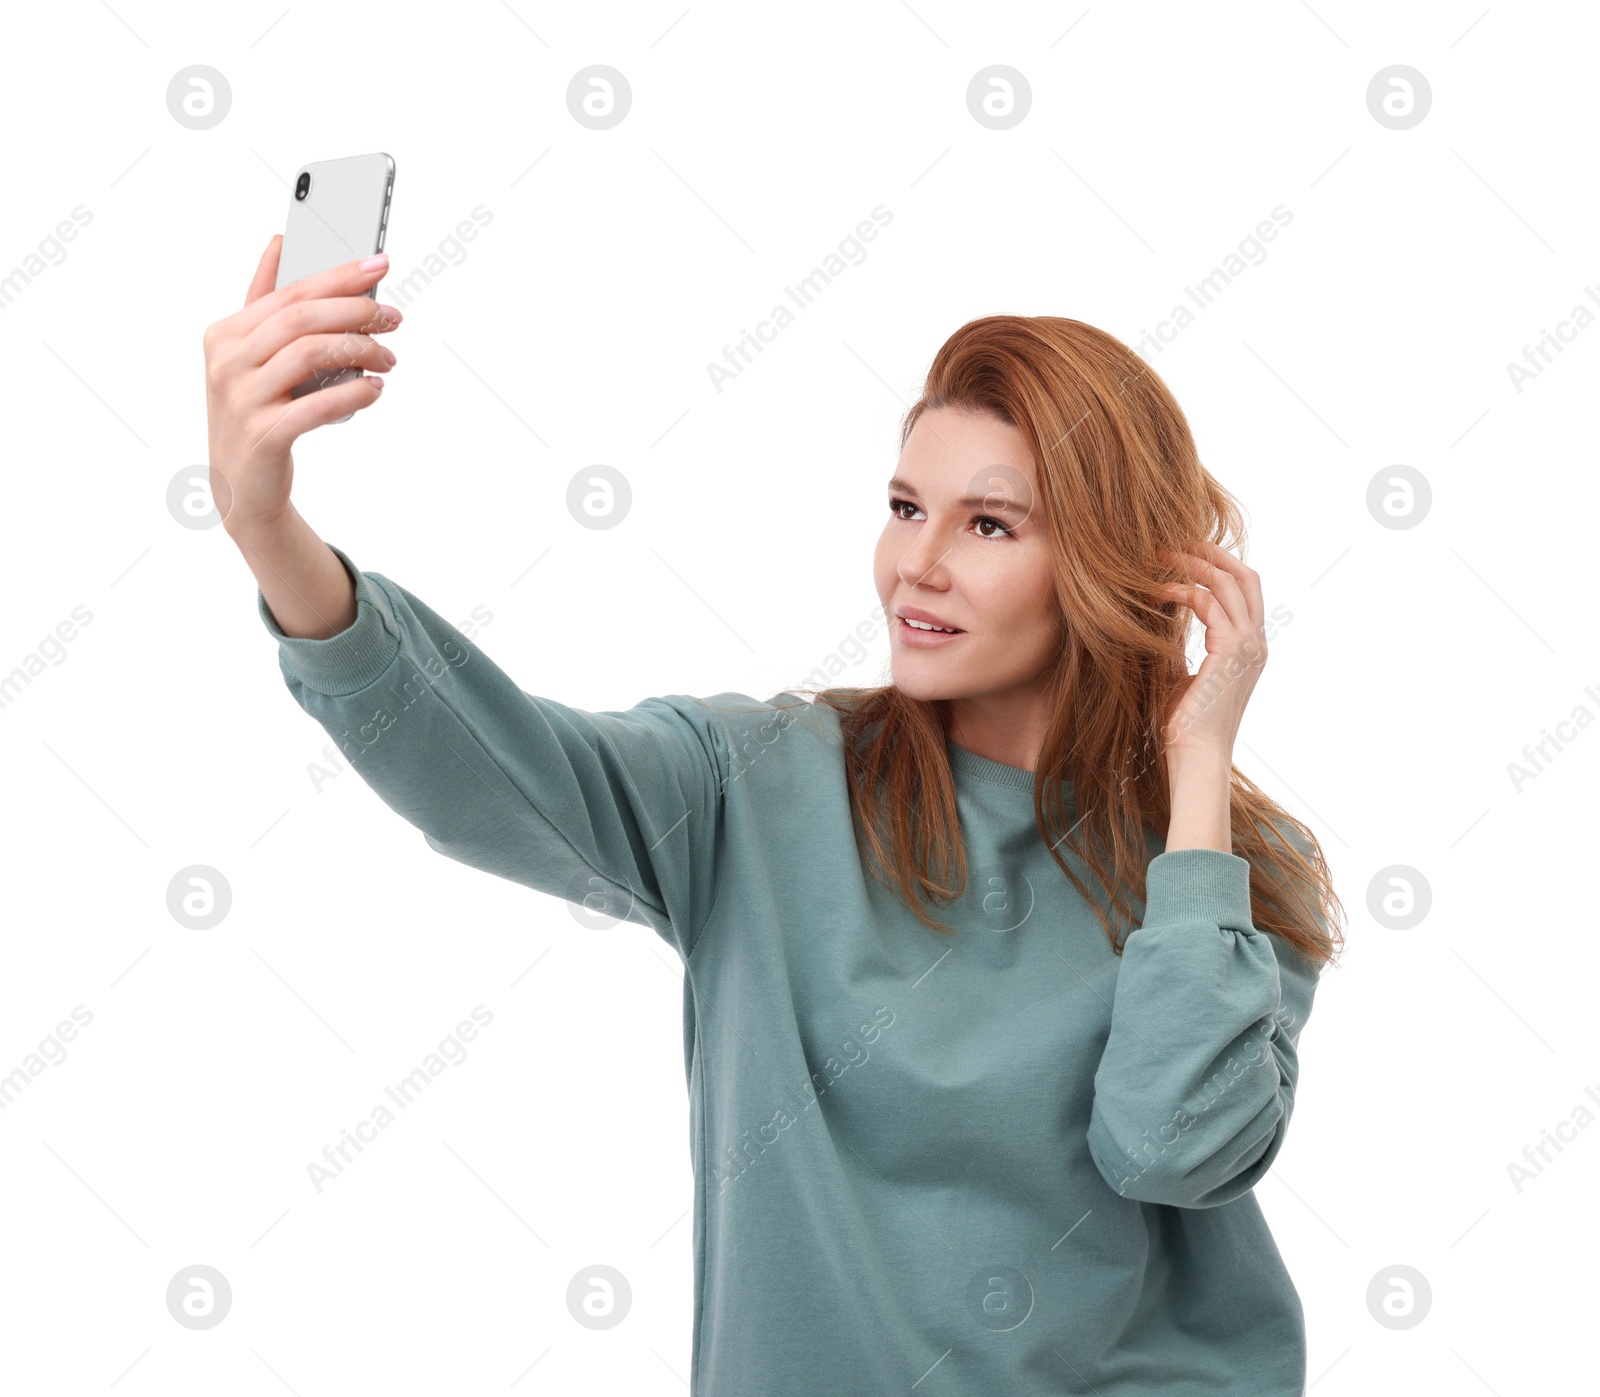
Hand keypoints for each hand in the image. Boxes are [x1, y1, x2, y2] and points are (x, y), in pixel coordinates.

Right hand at [203, 237, 399, 535]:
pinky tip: (375, 390)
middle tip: (393, 319)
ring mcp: (242, 399)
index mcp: (226, 334)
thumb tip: (279, 244)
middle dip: (356, 311)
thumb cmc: (257, 413)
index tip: (380, 264)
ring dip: (361, 351)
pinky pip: (317, 405)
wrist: (241, 486)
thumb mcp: (252, 356)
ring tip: (388, 360)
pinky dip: (353, 394)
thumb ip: (264, 303)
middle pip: (301, 318)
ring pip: (310, 355)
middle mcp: (227, 362)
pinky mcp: (263, 435)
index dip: (339, 276)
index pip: (290, 292)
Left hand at [1154, 541, 1266, 763]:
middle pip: (1245, 576)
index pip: (1243, 591)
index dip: (1215, 567)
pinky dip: (1182, 590)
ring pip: (1229, 582)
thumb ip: (1177, 648)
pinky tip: (1156, 591)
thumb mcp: (1178, 677)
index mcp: (1248, 648)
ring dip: (1192, 564)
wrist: (1194, 757)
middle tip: (1175, 539)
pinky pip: (1209, 602)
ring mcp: (1248, 646)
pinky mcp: (1232, 650)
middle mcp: (1256, 643)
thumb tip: (1157, 623)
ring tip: (1159, 557)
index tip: (1181, 556)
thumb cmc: (1183, 726)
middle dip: (1211, 553)